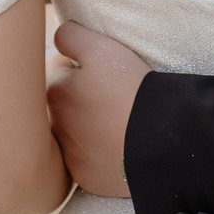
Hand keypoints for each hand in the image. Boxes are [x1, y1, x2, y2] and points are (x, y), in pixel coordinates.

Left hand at [47, 21, 149, 197]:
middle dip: (79, 95)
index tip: (103, 70)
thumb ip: (70, 37)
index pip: (58, 66)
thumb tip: (57, 40)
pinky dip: (97, 152)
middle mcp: (53, 123)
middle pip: (63, 100)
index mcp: (54, 89)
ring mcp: (68, 153)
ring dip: (86, 124)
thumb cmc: (131, 88)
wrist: (161, 140)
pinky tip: (118, 144)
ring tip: (117, 120)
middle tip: (112, 95)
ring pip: (73, 129)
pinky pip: (86, 159)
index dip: (82, 63)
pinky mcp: (84, 176)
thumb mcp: (102, 49)